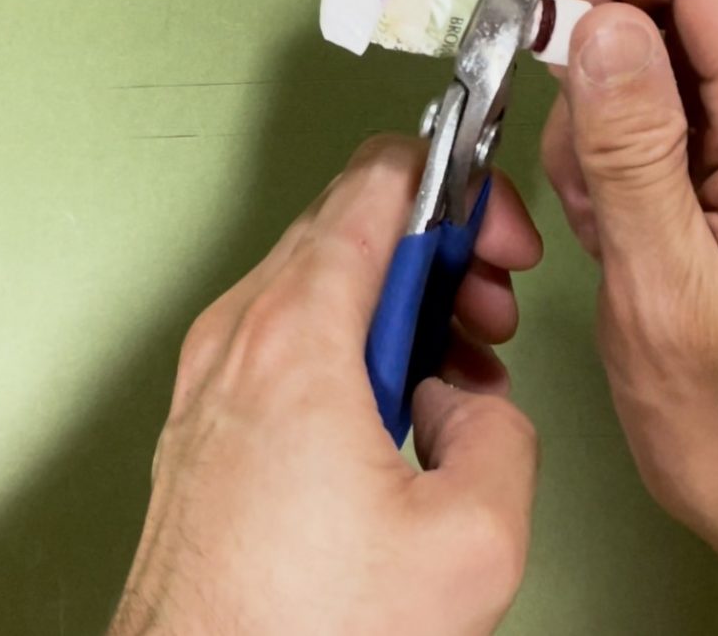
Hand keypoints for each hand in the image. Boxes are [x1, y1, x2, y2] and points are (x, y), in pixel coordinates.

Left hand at [110, 136, 541, 635]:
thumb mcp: (471, 537)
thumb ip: (503, 432)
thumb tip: (476, 405)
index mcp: (298, 337)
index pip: (382, 179)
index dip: (462, 191)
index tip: (499, 239)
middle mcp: (241, 337)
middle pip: (357, 222)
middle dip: (444, 254)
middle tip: (490, 306)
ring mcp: (217, 373)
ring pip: (328, 276)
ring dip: (408, 301)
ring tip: (460, 368)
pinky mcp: (214, 412)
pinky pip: (299, 333)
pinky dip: (363, 341)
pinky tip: (406, 403)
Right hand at [541, 0, 717, 632]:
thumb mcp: (660, 292)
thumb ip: (631, 149)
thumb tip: (599, 23)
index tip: (555, 65)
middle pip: (681, 3)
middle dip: (603, 78)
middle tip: (589, 192)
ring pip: (676, 58)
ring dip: (617, 128)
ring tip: (617, 231)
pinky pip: (697, 109)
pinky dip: (646, 154)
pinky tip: (642, 232)